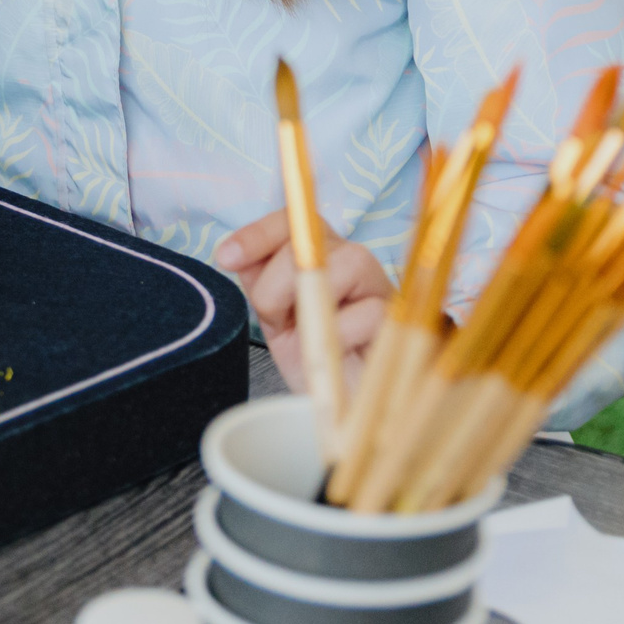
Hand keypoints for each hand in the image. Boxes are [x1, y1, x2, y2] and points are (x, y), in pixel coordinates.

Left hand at [216, 210, 393, 394]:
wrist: (349, 402)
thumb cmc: (318, 355)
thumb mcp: (279, 318)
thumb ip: (260, 282)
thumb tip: (235, 255)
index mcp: (321, 254)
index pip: (293, 221)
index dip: (257, 234)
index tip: (226, 257)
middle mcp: (351, 259)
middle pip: (310, 241)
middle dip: (275, 283)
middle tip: (275, 319)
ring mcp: (378, 286)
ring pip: (346, 263)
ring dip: (310, 303)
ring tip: (306, 337)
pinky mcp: (397, 319)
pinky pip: (367, 312)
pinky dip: (339, 334)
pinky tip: (334, 351)